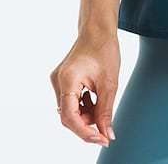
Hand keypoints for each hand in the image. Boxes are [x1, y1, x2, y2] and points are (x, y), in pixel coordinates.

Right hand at [49, 29, 120, 147]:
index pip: (70, 117)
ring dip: (85, 114)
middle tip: (105, 124)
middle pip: (68, 116)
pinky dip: (82, 105)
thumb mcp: (110, 83)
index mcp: (67, 79)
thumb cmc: (104, 49)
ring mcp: (57, 80)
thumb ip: (106, 111)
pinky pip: (69, 101)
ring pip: (69, 110)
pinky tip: (94, 96)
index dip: (85, 132)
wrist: (98, 29)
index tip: (101, 139)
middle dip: (87, 123)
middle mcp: (57, 81)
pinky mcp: (61, 80)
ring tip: (101, 103)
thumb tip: (107, 135)